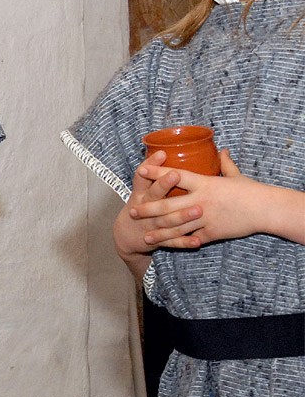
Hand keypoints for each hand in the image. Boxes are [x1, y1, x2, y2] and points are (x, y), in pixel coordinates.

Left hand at [131, 149, 267, 246]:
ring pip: (176, 226)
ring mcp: (205, 218)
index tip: (141, 169)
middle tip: (132, 211)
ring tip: (143, 235)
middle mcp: (200, 200)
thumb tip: (222, 150)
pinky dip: (177, 243)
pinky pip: (190, 238)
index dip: (157, 172)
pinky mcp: (211, 232)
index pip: (176, 176)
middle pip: (168, 204)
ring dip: (158, 231)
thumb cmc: (251, 191)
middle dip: (148, 209)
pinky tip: (166, 246)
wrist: (265, 209)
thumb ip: (225, 164)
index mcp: (204, 183)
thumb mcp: (236, 176)